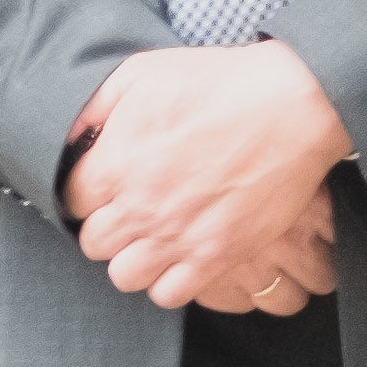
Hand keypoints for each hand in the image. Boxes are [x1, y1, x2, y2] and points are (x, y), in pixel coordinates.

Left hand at [70, 42, 358, 313]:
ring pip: (125, 276)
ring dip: (134, 258)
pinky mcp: (216, 255)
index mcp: (115, 163)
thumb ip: (96, 106)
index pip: (71, 201)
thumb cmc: (222, 83)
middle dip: (109, 225)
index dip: (89, 192)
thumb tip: (72, 139)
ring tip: (155, 238)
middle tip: (133, 209)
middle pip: (94, 243)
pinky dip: (169, 281)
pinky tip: (182, 255)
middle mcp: (139, 207)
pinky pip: (169, 294)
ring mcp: (177, 236)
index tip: (107, 185)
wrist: (294, 104)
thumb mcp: (144, 71)